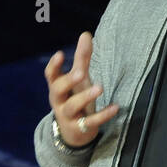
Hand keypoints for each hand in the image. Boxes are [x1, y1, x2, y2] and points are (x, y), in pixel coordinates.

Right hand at [45, 31, 118, 146]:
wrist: (74, 132)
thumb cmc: (75, 98)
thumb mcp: (79, 79)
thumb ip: (82, 58)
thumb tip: (86, 34)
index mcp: (57, 88)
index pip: (50, 76)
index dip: (53, 66)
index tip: (60, 54)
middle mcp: (59, 101)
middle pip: (58, 90)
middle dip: (68, 81)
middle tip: (81, 72)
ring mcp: (68, 116)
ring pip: (71, 107)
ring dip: (85, 97)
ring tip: (100, 88)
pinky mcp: (80, 128)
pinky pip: (91, 122)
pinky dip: (103, 115)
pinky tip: (115, 107)